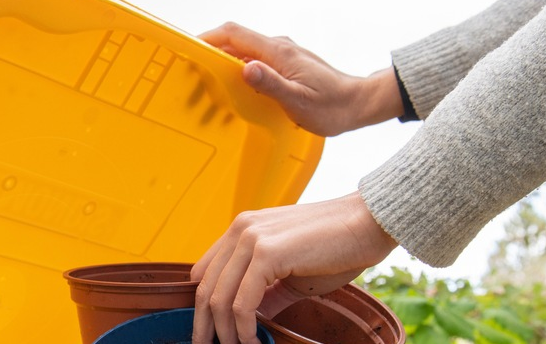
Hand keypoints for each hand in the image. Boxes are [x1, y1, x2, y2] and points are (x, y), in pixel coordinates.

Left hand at [191, 192, 397, 343]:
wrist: (371, 224)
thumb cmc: (338, 249)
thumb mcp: (292, 275)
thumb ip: (265, 295)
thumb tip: (249, 325)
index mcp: (241, 231)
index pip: (204, 277)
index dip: (200, 314)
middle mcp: (239, 231)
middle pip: (203, 293)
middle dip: (203, 336)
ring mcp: (250, 239)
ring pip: (219, 302)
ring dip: (227, 342)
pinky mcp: (267, 252)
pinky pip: (243, 304)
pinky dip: (246, 334)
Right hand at [200, 23, 403, 135]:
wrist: (357, 103)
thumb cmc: (331, 106)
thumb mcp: (298, 101)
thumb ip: (271, 85)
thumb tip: (247, 69)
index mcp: (278, 52)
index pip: (234, 34)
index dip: (208, 37)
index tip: (188, 47)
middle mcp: (278, 48)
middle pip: (235, 39)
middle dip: (209, 50)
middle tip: (191, 70)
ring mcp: (282, 54)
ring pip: (243, 49)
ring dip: (222, 60)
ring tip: (207, 81)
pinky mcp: (285, 64)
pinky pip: (254, 59)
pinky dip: (237, 67)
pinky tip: (233, 86)